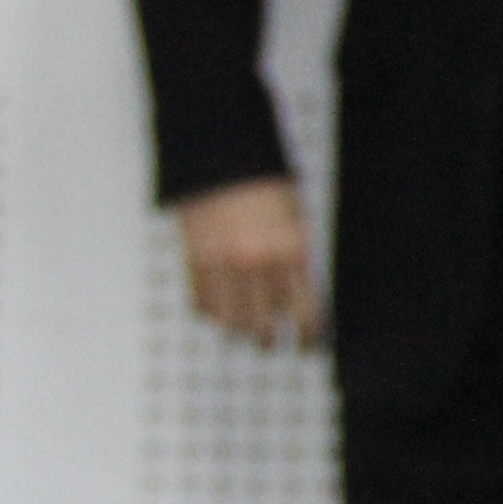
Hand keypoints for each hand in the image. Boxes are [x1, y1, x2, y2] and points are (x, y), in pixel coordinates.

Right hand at [175, 175, 320, 345]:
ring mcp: (226, 263)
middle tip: (269, 346)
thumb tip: (292, 301)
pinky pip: (203, 303)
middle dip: (268, 340)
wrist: (224, 157)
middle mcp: (260, 261)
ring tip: (242, 334)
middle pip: (264, 322)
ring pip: (231, 319)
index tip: (304, 345)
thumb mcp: (295, 218)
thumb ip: (295, 258)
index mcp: (294, 250)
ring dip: (237, 332)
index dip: (305, 335)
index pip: (304, 310)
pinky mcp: (197, 260)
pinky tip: (217, 313)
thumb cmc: (266, 186)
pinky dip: (210, 313)